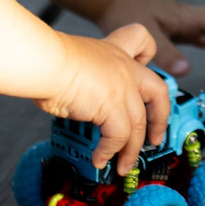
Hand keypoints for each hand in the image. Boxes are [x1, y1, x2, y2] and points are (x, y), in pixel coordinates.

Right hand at [38, 24, 170, 175]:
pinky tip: (100, 159)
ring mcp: (122, 88)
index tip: (145, 67)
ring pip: (139, 124)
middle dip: (161, 118)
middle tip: (155, 136)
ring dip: (132, 150)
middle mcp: (123, 68)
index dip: (147, 54)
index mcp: (113, 51)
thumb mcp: (71, 61)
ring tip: (124, 165)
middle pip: (158, 91)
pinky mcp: (113, 106)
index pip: (142, 40)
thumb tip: (73, 99)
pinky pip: (119, 137)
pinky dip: (110, 152)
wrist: (43, 61)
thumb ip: (82, 79)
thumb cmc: (46, 59)